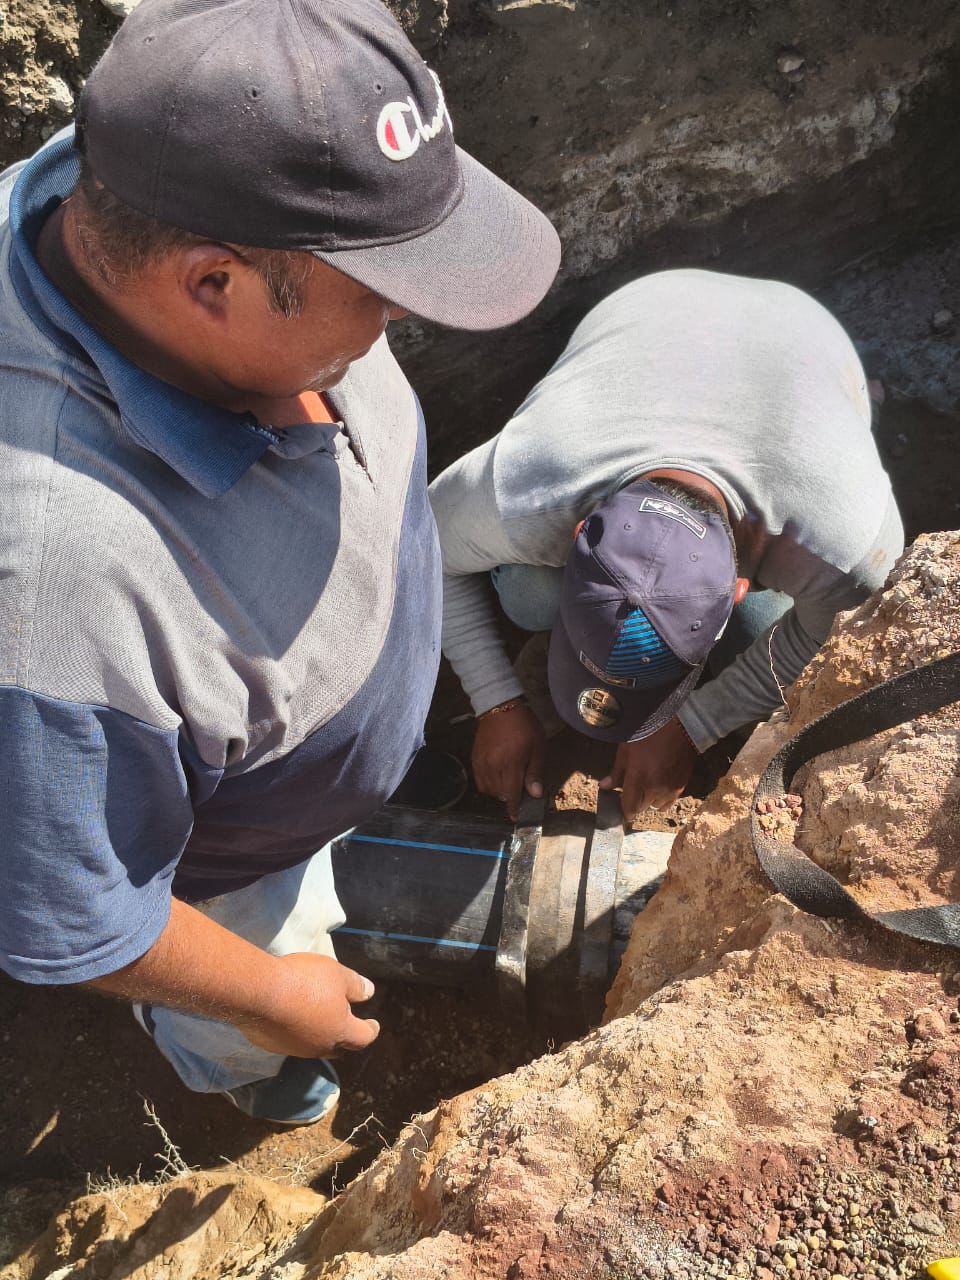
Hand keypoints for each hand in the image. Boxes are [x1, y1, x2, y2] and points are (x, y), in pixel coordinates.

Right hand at [235, 953, 379, 1058]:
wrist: (260, 993)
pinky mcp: (272, 1045)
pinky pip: (290, 1042)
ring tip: (317, 1020)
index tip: (373, 1025)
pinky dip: (295, 1033)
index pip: (363, 1037)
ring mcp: (294, 1049)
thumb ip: (355, 986)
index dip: (370, 1030)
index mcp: (340, 1031)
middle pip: (339, 1048)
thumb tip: (369, 993)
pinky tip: (289, 1019)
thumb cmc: (305, 981)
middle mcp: (319, 1046)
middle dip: (345, 1039)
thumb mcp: (337, 975)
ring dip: (319, 1036)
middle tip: (346, 1026)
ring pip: (313, 1047)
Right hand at [472, 704, 544, 820]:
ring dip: (499, 791)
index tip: (516, 817)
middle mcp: (493, 767)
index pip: (511, 795)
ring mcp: (482, 763)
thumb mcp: (538, 747)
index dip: (514, 809)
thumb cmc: (525, 726)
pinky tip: (497, 777)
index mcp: (511, 764)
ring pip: (489, 789)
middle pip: (500, 794)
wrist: (501, 706)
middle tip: (519, 791)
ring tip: (508, 782)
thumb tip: (535, 794)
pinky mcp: (475, 758)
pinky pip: (480, 781)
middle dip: (510, 797)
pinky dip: (488, 784)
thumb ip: (535, 772)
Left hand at [598, 717, 696, 820]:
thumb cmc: (650, 732)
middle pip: (641, 809)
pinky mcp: (682, 787)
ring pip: (655, 807)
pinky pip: (669, 802)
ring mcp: (670, 789)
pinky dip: (662, 798)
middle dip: (634, 802)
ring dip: (649, 800)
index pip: (629, 808)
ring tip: (646, 784)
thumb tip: (604, 786)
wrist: (680, 725)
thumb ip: (616, 772)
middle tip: (631, 787)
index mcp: (639, 778)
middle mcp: (655, 788)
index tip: (619, 803)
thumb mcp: (627, 749)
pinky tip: (658, 784)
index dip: (623, 810)